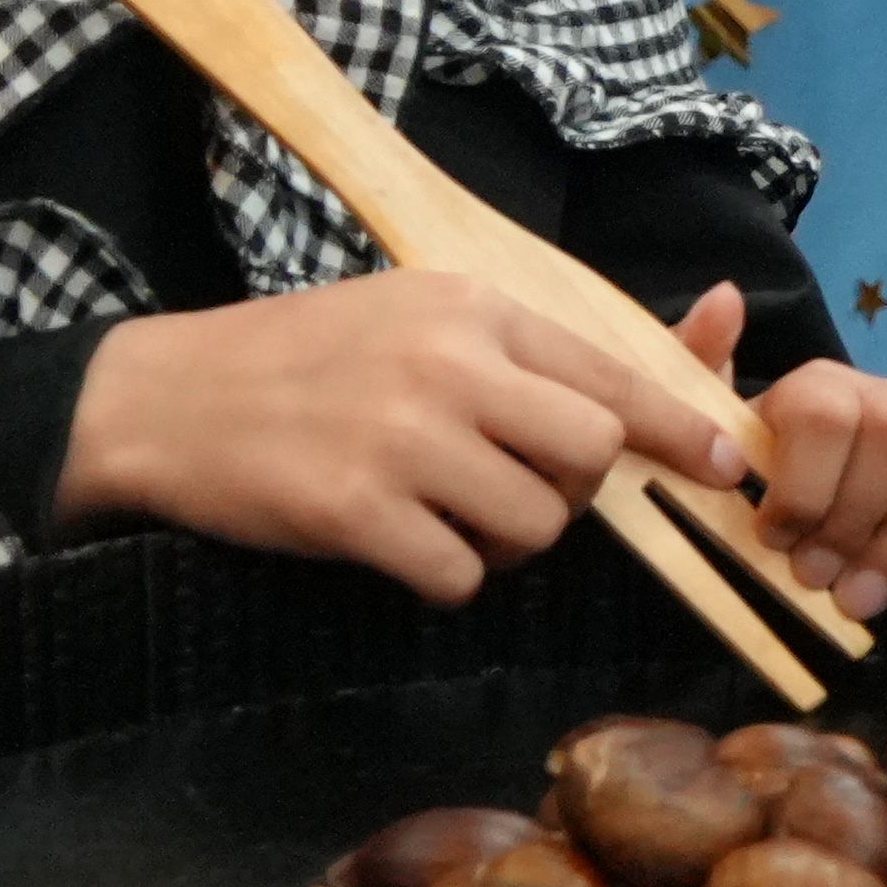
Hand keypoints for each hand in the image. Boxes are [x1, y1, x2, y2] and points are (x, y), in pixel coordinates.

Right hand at [55, 264, 748, 604]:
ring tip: (441, 513)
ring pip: (534, 526)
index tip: (722, 466)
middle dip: (570, 491)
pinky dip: (440, 576)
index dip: (677, 428)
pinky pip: (458, 576)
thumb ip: (537, 349)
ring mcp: (402, 438)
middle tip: (511, 488)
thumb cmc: (309, 360)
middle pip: (589, 455)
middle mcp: (448, 364)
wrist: (164, 399)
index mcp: (472, 310)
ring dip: (503, 542)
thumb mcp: (422, 319)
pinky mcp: (356, 510)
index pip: (611, 372)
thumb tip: (710, 324)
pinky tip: (394, 541)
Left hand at [728, 296, 886, 616]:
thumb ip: (697, 366)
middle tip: (819, 580)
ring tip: (866, 593)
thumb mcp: (702, 428)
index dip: (804, 486)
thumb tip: (725, 295)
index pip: (828, 413)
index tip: (776, 539)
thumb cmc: (748, 475)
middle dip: (856, 523)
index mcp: (820, 386)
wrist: (793, 500)